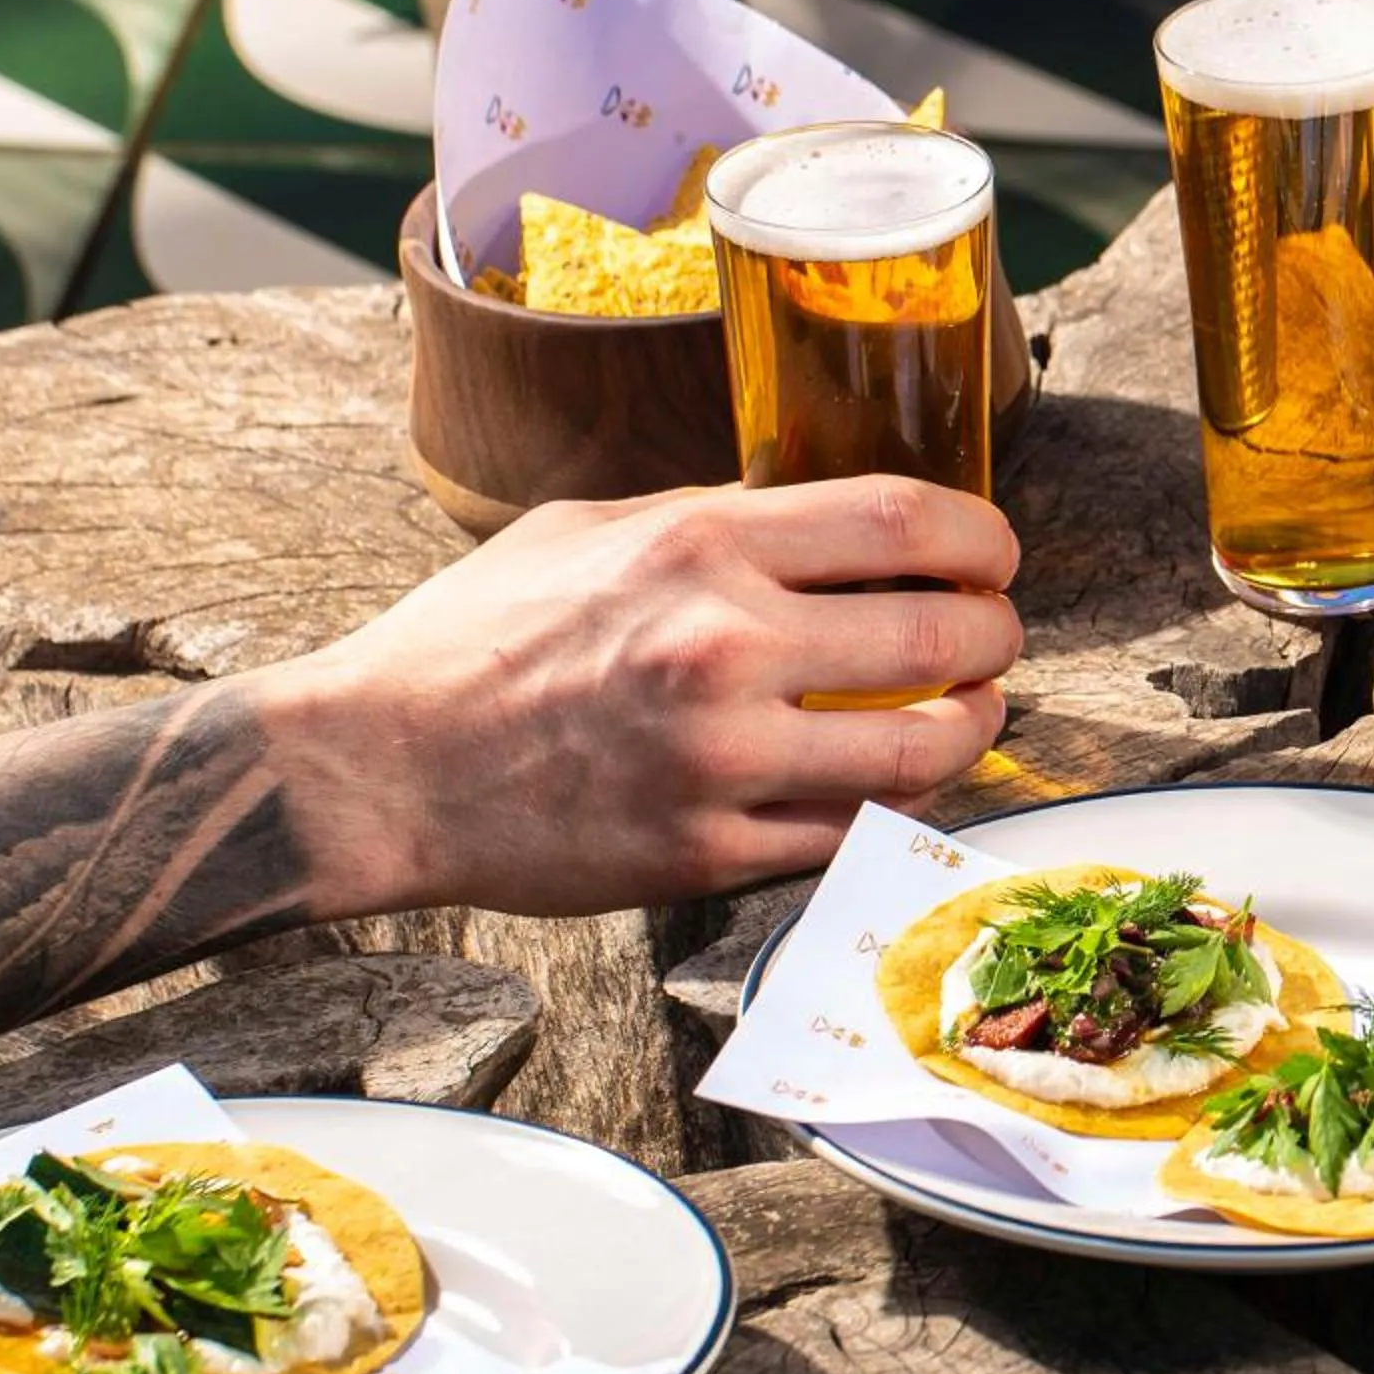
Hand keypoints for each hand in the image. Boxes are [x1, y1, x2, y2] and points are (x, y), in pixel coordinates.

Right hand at [262, 477, 1022, 916]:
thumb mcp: (587, 532)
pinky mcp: (707, 852)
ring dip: (973, 728)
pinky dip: (896, 806)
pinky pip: (851, 832)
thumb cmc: (474, 641)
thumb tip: (824, 524)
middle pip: (939, 635)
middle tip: (996, 636)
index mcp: (698, 546)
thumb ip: (712, 521)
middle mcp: (722, 647)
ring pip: (920, 750)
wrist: (377, 766)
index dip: (981, 537)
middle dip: (996, 634)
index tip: (992, 554)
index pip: (903, 521)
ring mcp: (721, 760)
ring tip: (972, 712)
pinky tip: (900, 781)